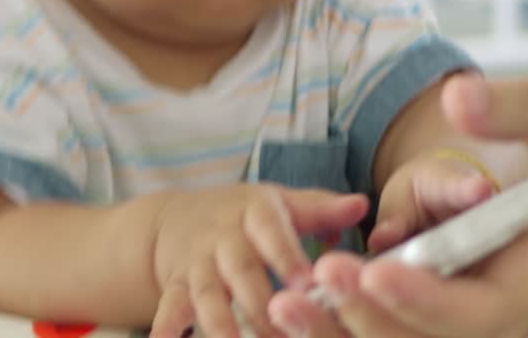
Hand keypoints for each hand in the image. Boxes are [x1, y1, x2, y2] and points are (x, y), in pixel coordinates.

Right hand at [150, 184, 368, 337]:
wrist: (176, 219)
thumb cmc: (243, 215)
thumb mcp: (279, 202)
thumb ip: (319, 208)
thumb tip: (362, 205)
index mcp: (254, 213)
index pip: (272, 232)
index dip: (286, 256)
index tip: (307, 283)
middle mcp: (223, 237)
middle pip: (241, 270)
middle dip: (260, 304)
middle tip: (285, 335)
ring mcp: (197, 263)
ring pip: (206, 293)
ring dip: (220, 324)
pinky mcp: (175, 286)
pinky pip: (168, 307)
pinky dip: (166, 328)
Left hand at [269, 75, 527, 336]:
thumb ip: (514, 111)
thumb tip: (459, 98)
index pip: (476, 311)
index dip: (425, 298)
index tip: (376, 267)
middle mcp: (491, 319)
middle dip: (368, 313)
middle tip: (320, 274)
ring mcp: (458, 325)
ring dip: (339, 332)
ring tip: (283, 305)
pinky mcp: (430, 321)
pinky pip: (382, 333)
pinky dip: (338, 329)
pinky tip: (290, 313)